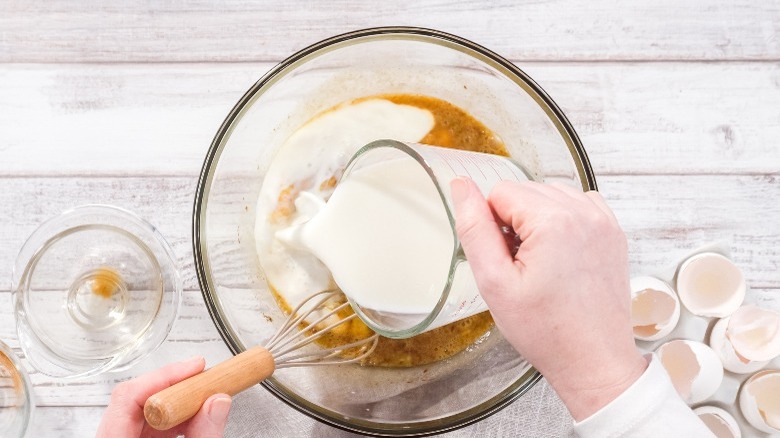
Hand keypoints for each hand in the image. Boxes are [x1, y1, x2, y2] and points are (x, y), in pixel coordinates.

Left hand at [96, 356, 230, 436]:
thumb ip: (203, 435)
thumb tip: (218, 402)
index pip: (129, 395)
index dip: (166, 376)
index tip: (195, 367)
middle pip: (136, 400)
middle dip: (175, 388)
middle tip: (204, 381)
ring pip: (142, 412)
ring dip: (177, 404)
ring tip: (204, 401)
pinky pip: (146, 427)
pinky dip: (173, 421)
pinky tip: (193, 422)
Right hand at [450, 178, 646, 420]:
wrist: (594, 360)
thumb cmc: (546, 330)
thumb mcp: (494, 282)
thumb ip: (474, 228)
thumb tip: (462, 186)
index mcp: (553, 221)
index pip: (499, 193)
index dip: (492, 226)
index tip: (505, 261)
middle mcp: (583, 212)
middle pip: (525, 191)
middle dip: (514, 222)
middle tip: (521, 267)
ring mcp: (603, 221)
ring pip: (550, 195)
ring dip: (537, 220)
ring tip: (541, 264)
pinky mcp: (613, 232)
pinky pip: (577, 205)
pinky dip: (562, 222)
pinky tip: (559, 255)